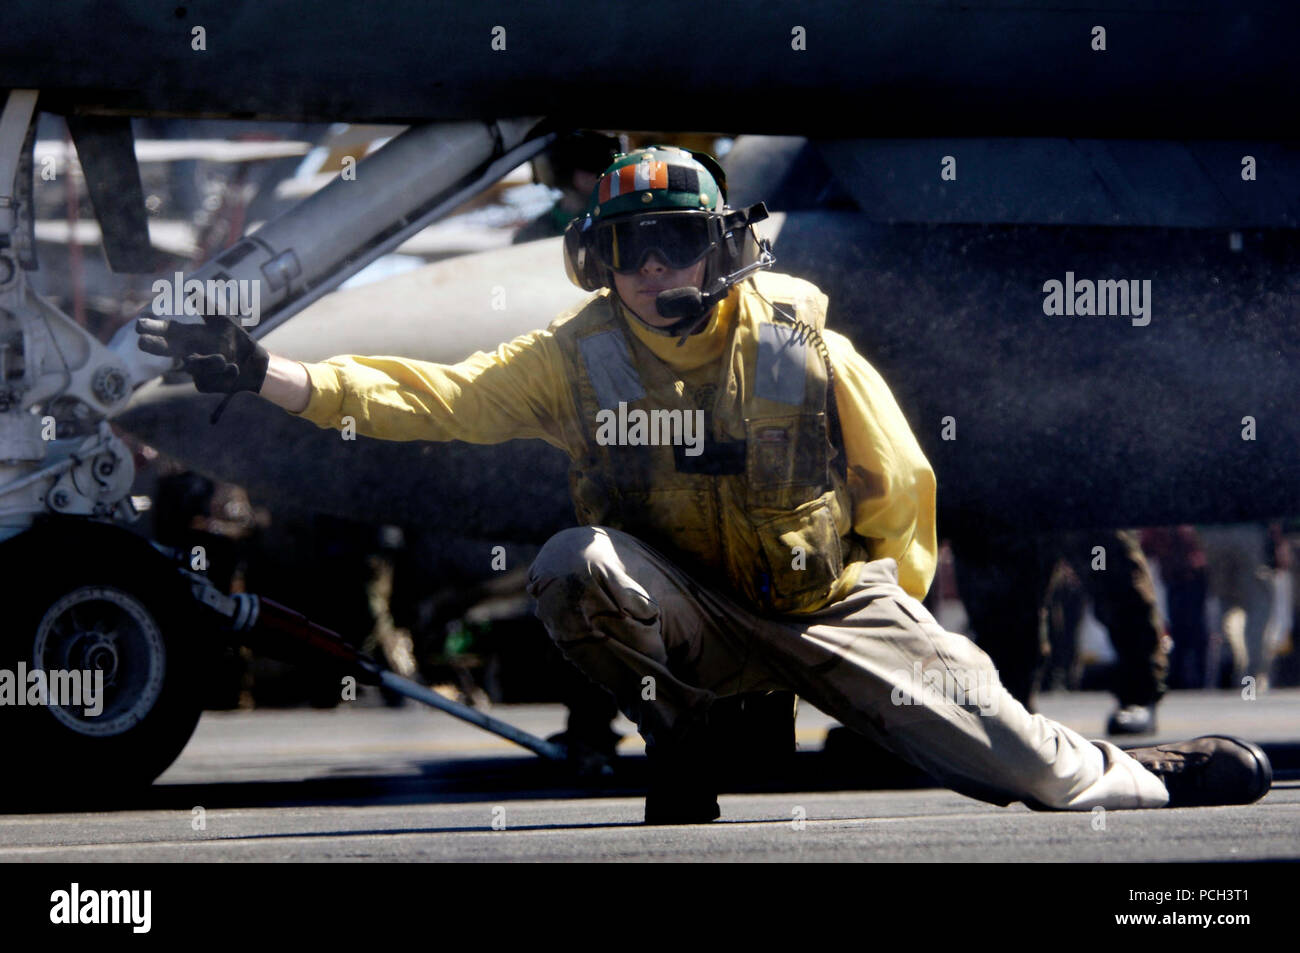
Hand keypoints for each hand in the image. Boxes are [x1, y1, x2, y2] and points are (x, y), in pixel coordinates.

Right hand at [136, 313, 269, 395]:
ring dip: (208, 362)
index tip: (139, 325)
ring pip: (193, 366)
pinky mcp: (205, 384)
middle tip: (141, 342)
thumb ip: (208, 307)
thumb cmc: (235, 339)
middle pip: (167, 349)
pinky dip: (225, 373)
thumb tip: (191, 288)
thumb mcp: (224, 320)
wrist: (253, 362)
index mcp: (188, 335)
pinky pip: (210, 380)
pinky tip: (234, 369)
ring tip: (224, 359)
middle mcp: (187, 352)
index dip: (153, 328)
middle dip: (155, 345)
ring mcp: (194, 370)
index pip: (167, 330)